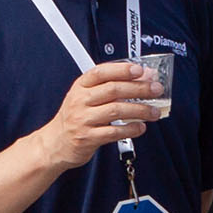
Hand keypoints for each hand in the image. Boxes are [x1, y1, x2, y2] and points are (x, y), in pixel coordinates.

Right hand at [31, 61, 160, 171]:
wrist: (56, 142)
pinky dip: (130, 129)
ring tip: (153, 112)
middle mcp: (80, 100)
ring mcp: (83, 119)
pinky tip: (141, 127)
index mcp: (80, 86)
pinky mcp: (88, 137)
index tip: (140, 70)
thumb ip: (111, 87)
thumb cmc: (75, 117)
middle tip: (156, 90)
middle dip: (139, 89)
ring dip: (140, 110)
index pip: (101, 72)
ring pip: (116, 110)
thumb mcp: (85, 96)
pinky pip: (113, 132)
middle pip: (113, 89)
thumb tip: (142, 78)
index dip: (122, 69)